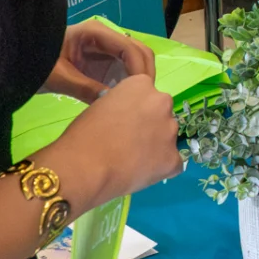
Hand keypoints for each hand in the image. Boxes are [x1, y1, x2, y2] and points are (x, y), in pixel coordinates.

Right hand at [39, 74, 181, 212]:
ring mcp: (171, 130)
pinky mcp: (174, 158)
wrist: (84, 168)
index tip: (123, 122)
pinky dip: (160, 168)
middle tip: (129, 142)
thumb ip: (122, 106)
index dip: (135, 110)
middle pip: (161, 113)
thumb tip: (128, 117)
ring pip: (167, 137)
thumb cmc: (83, 135)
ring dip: (155, 146)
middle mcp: (162, 102)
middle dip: (150, 125)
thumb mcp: (100, 106)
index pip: (146, 93)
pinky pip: (172, 162)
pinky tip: (139, 173)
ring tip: (132, 161)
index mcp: (142, 84)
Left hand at [46, 19, 156, 102]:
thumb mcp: (59, 77)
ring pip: (136, 60)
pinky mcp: (104, 60)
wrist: (24, 61)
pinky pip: (125, 69)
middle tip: (143, 100)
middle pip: (139, 51)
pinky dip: (129, 83)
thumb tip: (111, 103)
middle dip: (144, 74)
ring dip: (139, 79)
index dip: (139, 70)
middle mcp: (106, 36)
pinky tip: (125, 98)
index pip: (129, 48)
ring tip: (136, 101)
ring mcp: (106, 48)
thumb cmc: (38, 63)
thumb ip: (85, 88)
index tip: (140, 94)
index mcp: (96, 33)